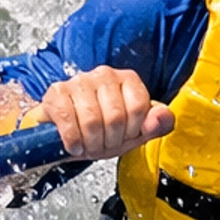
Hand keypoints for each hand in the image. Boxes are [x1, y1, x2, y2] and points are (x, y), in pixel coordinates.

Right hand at [34, 68, 174, 161]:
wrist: (64, 134)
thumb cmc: (102, 131)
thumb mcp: (135, 133)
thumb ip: (156, 125)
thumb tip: (162, 116)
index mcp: (128, 79)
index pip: (139, 108)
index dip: (131, 131)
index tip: (124, 136)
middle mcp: (104, 74)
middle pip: (116, 117)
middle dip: (110, 141)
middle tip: (103, 144)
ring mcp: (79, 81)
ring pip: (92, 120)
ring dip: (91, 143)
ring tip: (89, 144)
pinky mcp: (56, 92)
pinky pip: (68, 121)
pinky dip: (73, 141)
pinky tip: (74, 144)